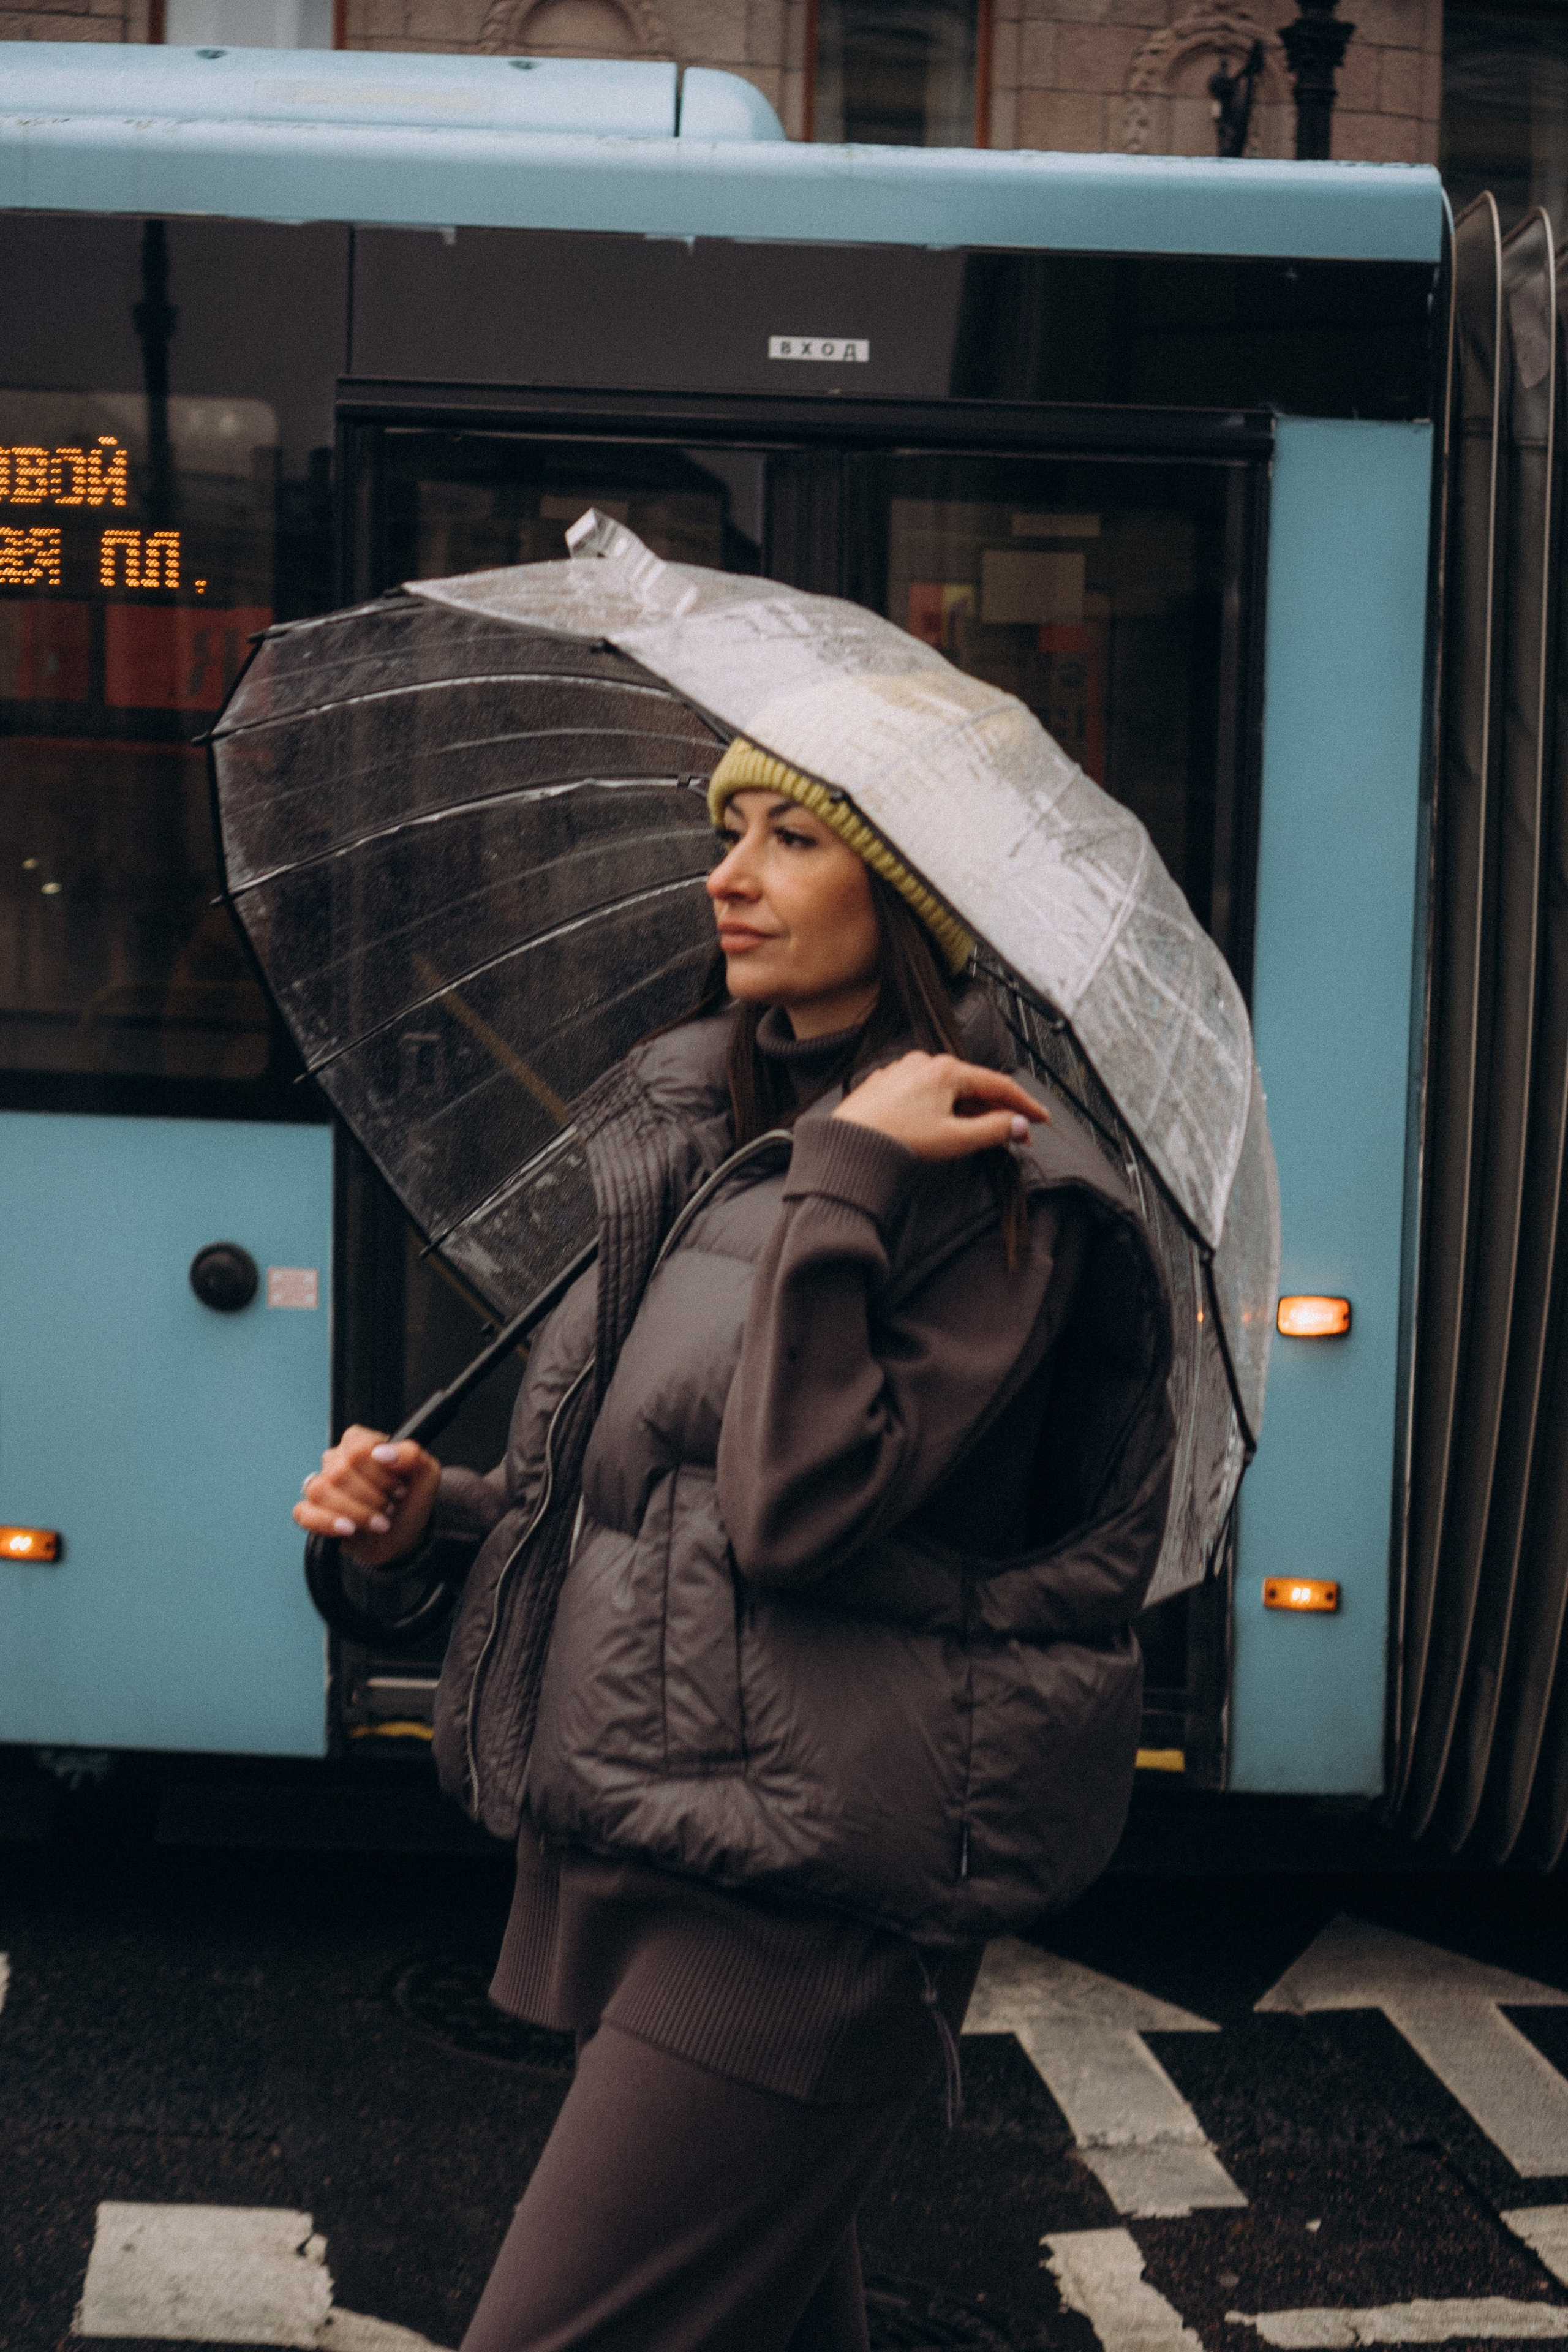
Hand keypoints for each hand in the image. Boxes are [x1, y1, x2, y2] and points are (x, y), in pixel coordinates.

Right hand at [292, 1425, 441, 1569]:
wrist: (403, 1535)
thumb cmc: (410, 1501)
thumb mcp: (426, 1475)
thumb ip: (412, 1455)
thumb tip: (382, 1453)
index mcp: (360, 1444)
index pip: (357, 1447)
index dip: (380, 1472)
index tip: (400, 1490)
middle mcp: (336, 1460)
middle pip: (340, 1470)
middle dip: (372, 1496)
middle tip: (390, 1508)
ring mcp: (321, 1485)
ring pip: (320, 1490)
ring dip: (356, 1511)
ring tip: (378, 1523)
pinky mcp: (311, 1512)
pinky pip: (304, 1513)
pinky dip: (327, 1522)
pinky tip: (349, 1529)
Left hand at [832, 1052, 1048, 1161]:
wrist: (847, 1147)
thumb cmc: (895, 1141)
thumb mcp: (956, 1139)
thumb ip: (994, 1130)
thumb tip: (1019, 1125)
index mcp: (946, 1070)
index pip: (998, 1084)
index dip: (1024, 1104)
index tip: (1041, 1119)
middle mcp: (924, 1063)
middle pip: (974, 1085)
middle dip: (996, 1109)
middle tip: (1015, 1134)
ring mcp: (903, 1071)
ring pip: (948, 1088)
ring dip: (968, 1109)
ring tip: (980, 1134)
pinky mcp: (886, 1084)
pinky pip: (924, 1092)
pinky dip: (942, 1107)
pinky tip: (943, 1126)